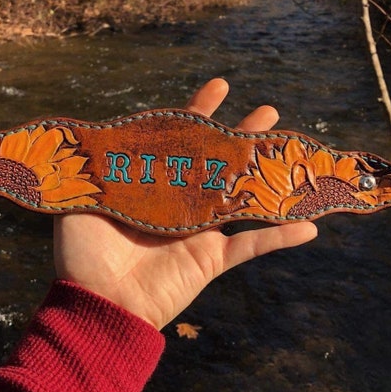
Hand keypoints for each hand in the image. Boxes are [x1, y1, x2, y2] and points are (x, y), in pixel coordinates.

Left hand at [53, 78, 317, 328]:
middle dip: (241, 135)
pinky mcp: (210, 260)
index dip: (198, 112)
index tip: (220, 87)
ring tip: (288, 146)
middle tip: (267, 112)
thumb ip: (94, 170)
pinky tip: (309, 226)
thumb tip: (95, 134)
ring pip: (240, 196)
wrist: (97, 304)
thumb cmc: (83, 253)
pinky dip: (279, 239)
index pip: (178, 140)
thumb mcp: (81, 200)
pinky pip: (251, 248)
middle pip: (217, 161)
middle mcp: (178, 203)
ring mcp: (197, 231)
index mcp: (150, 185)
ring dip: (265, 173)